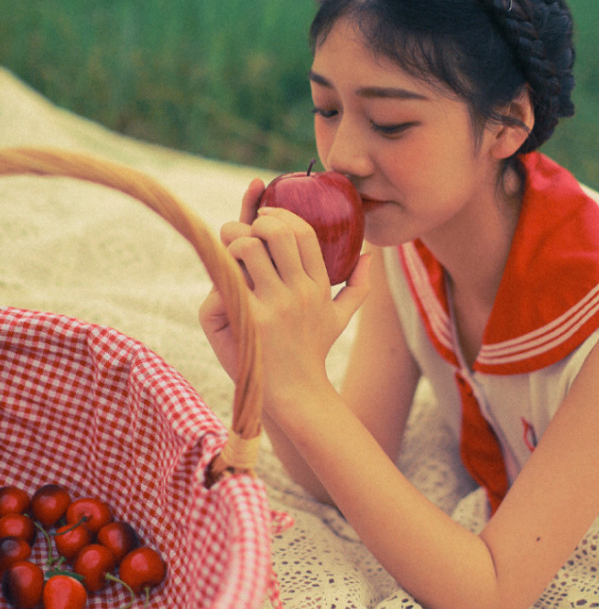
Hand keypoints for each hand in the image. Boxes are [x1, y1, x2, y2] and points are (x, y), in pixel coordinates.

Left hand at [200, 179, 370, 412]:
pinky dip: (219, 276)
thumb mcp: (340, 320)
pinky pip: (228, 281)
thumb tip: (369, 255)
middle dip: (250, 222)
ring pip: (247, 248)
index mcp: (319, 285)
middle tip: (237, 233)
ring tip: (227, 255)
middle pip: (275, 232)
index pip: (303, 232)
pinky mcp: (251, 321)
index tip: (263, 212)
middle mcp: (300, 291)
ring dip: (230, 244)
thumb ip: (358, 287)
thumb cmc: (312, 354)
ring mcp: (275, 306)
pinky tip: (220, 285)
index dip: (280, 213)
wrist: (297, 396)